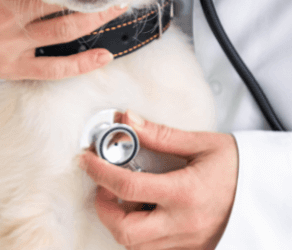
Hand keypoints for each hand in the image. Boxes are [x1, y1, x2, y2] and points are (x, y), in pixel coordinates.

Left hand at [79, 111, 238, 249]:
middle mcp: (184, 224)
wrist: (269, 192)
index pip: (128, 189)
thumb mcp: (201, 144)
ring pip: (137, 247)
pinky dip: (138, 233)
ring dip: (119, 222)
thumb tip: (126, 120)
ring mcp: (188, 242)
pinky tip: (141, 211)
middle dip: (104, 208)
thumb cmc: (238, 167)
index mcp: (186, 194)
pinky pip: (155, 249)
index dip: (100, 172)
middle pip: (127, 232)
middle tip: (101, 184)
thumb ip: (159, 135)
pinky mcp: (192, 249)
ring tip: (120, 197)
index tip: (87, 159)